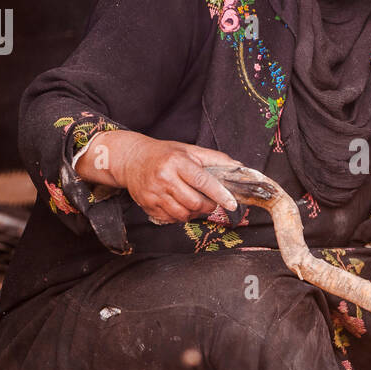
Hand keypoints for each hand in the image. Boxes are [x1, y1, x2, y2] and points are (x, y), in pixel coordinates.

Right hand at [79, 131, 240, 222]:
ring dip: (195, 213)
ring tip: (195, 203)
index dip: (220, 194)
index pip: (203, 181)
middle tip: (211, 202)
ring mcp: (154, 193)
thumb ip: (215, 158)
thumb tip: (238, 167)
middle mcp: (164, 178)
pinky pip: (171, 219)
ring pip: (183, 214)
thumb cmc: (165, 154)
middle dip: (208, 206)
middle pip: (195, 202)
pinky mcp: (147, 205)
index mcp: (177, 162)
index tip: (232, 203)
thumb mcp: (189, 150)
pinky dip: (180, 216)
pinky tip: (180, 205)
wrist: (132, 159)